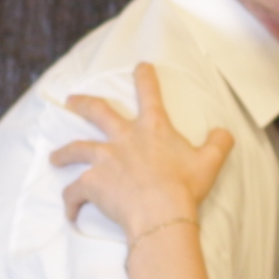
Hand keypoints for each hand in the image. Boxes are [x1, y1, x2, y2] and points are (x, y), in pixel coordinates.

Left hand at [54, 62, 231, 243]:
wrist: (161, 211)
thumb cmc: (185, 187)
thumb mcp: (210, 162)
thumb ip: (218, 143)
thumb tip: (223, 133)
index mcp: (153, 129)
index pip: (149, 95)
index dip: (145, 78)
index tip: (140, 66)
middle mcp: (124, 138)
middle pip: (98, 112)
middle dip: (83, 104)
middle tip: (71, 100)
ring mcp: (104, 160)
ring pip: (76, 150)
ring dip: (63, 153)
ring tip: (54, 158)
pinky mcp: (92, 183)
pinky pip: (74, 193)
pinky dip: (70, 202)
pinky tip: (70, 213)